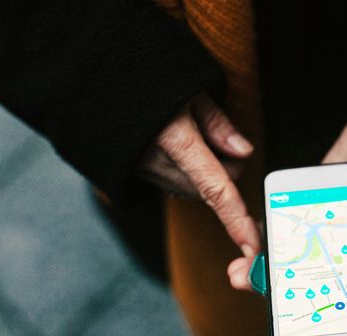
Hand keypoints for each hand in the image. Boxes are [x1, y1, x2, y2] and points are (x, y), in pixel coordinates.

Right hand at [139, 92, 260, 259]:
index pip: (216, 190)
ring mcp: (148, 174)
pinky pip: (181, 182)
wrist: (94, 83)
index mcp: (176, 142)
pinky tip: (176, 142)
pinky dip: (190, 169)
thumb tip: (244, 152)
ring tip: (189, 131)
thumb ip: (218, 124)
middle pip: (215, 188)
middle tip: (214, 131)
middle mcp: (160, 165)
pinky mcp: (142, 175)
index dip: (237, 221)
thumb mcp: (189, 89)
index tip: (252, 248)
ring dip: (208, 170)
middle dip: (227, 169)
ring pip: (199, 188)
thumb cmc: (143, 77)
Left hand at [227, 106, 346, 291]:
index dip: (325, 304)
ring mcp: (333, 218)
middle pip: (318, 270)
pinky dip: (276, 226)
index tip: (295, 319)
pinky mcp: (319, 195)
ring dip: (273, 260)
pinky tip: (255, 237)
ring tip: (242, 270)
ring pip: (301, 247)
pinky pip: (295, 214)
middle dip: (284, 285)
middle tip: (247, 286)